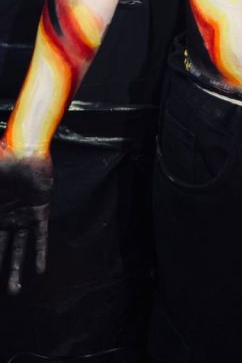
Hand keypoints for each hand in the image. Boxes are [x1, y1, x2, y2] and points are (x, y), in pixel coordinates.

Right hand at [0, 151, 52, 293]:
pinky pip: (41, 236)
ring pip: (20, 249)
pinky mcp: (40, 209)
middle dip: (2, 270)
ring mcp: (24, 215)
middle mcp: (8, 218)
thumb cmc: (1, 158)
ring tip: (15, 290)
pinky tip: (39, 270)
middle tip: (4, 293)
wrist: (24, 147)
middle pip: (3, 250)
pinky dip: (40, 253)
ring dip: (17, 269)